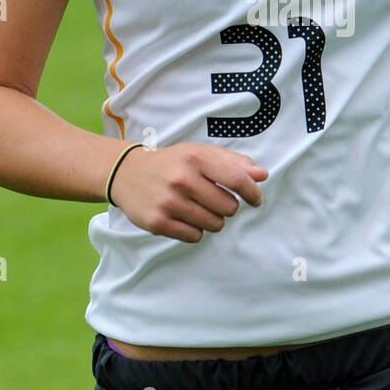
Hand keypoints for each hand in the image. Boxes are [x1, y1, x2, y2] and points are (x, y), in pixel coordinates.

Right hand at [110, 142, 268, 242]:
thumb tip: (262, 175)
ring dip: (212, 220)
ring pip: (214, 225)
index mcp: (196, 158)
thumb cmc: (173, 163)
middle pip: (229, 208)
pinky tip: (184, 217)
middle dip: (227, 207)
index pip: (237, 180)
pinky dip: (195, 230)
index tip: (256, 200)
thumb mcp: (200, 153)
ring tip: (198, 208)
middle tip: (213, 200)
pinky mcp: (157, 222)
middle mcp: (182, 179)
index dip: (252, 193)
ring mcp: (169, 202)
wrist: (127, 173)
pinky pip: (195, 236)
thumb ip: (234, 162)